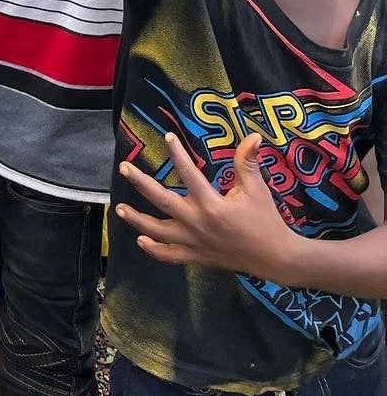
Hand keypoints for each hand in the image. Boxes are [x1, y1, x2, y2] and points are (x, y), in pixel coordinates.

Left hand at [116, 132, 296, 281]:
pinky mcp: (197, 256)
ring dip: (137, 220)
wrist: (277, 259)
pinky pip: (170, 255)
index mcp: (212, 205)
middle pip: (161, 201)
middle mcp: (198, 223)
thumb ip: (248, 163)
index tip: (168, 137)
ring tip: (119, 208)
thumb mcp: (257, 190)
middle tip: (124, 167)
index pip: (189, 174)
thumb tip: (254, 136)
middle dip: (140, 183)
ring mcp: (195, 242)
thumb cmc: (266, 221)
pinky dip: (154, 250)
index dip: (178, 154)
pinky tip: (141, 241)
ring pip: (158, 232)